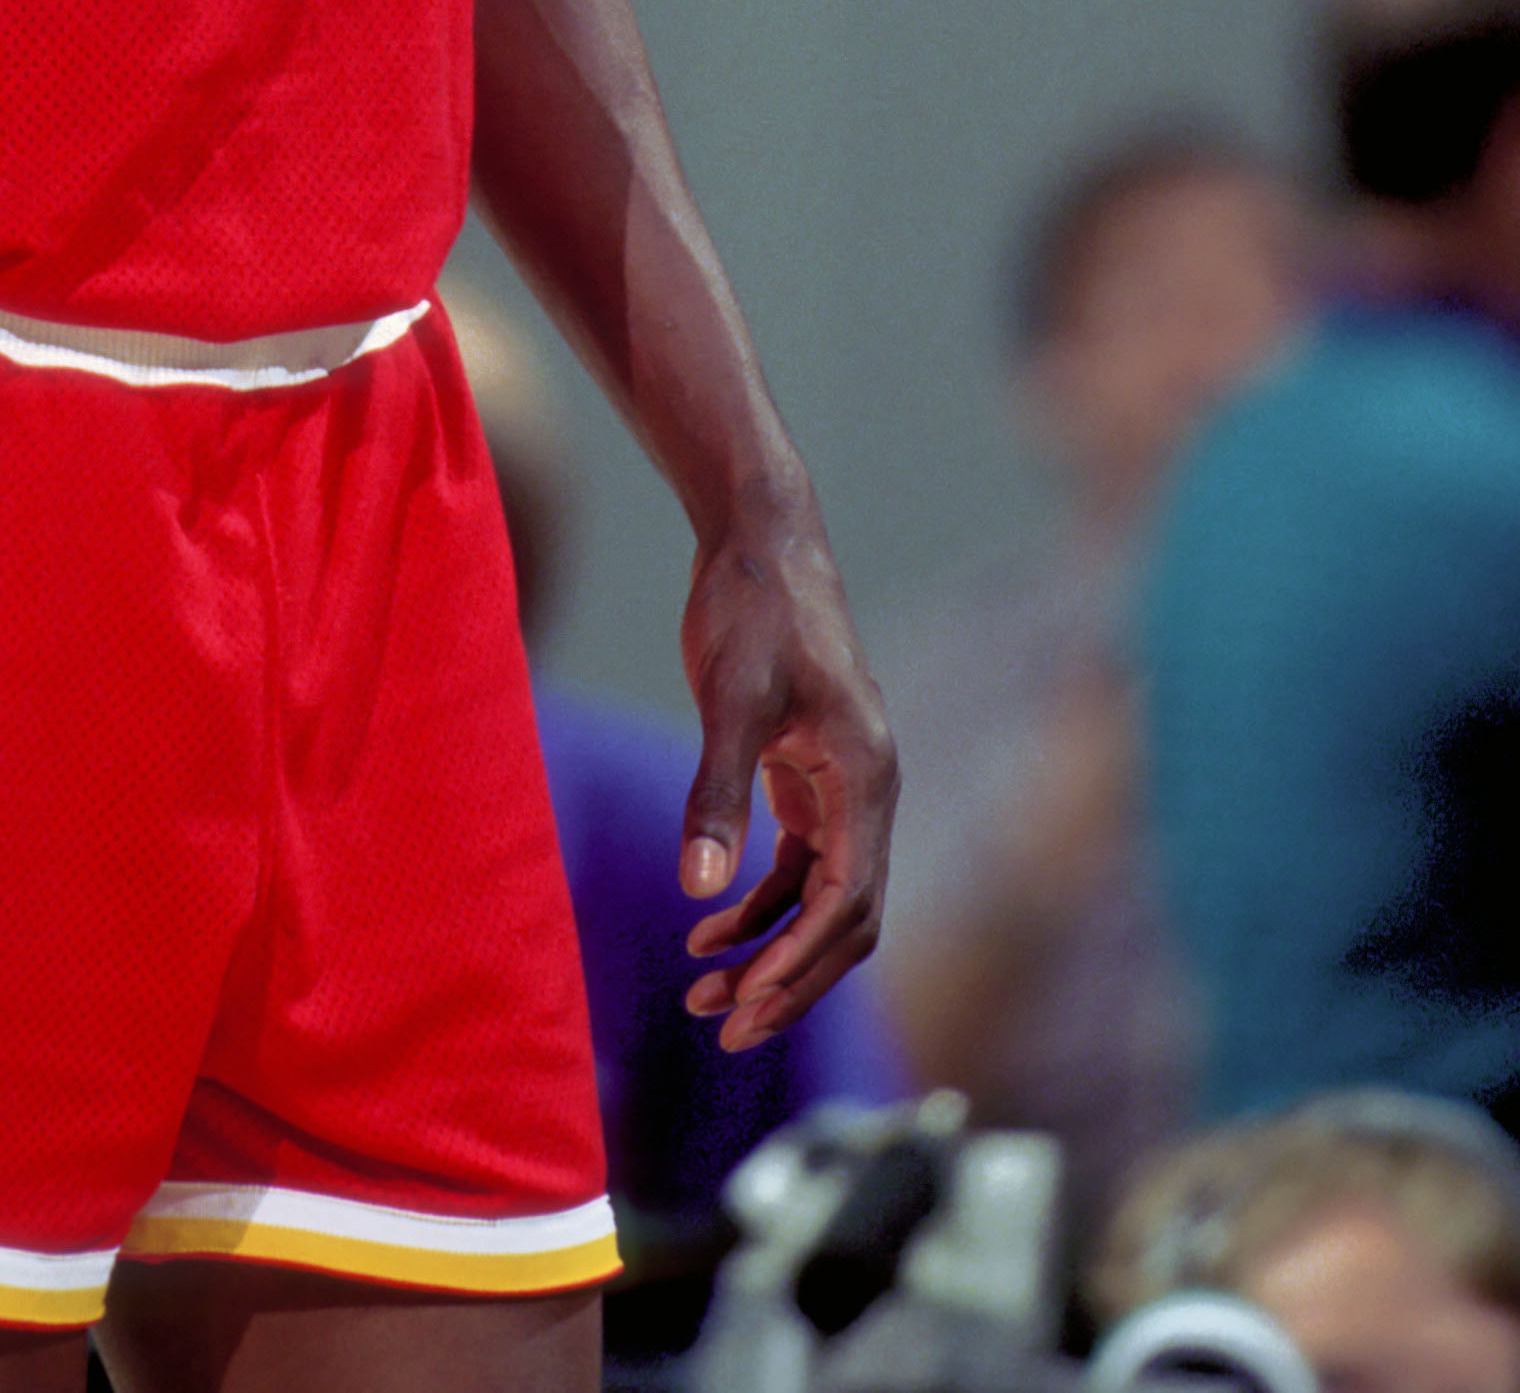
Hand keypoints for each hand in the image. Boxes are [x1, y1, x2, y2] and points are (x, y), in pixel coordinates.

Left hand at [675, 505, 895, 1052]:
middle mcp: (867, 792)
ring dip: (768, 950)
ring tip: (701, 991)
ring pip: (819, 899)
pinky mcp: (806, 774)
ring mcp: (840, 786)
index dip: (800, 965)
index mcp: (867, 779)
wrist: (757, 536)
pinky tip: (704, 927)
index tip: (746, 1008)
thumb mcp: (730, 698)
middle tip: (725, 1030)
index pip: (849, 905)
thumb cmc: (753, 606)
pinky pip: (796, 865)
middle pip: (844, 920)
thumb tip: (700, 889)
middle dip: (789, 978)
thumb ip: (716, 792)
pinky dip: (757, 902)